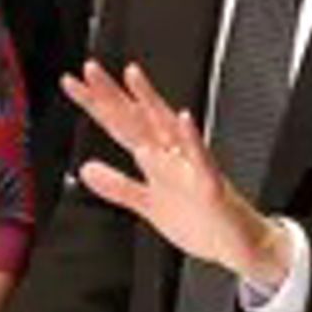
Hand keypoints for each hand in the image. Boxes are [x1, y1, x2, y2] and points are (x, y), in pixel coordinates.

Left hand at [63, 62, 292, 285]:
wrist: (239, 243)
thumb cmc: (200, 220)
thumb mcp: (147, 203)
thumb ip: (117, 185)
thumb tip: (85, 169)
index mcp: (156, 158)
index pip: (120, 125)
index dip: (95, 105)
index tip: (72, 84)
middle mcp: (172, 156)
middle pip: (137, 118)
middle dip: (113, 95)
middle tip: (90, 69)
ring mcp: (191, 167)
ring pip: (167, 129)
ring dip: (151, 102)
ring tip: (132, 77)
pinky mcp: (210, 185)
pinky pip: (202, 159)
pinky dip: (193, 140)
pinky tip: (183, 120)